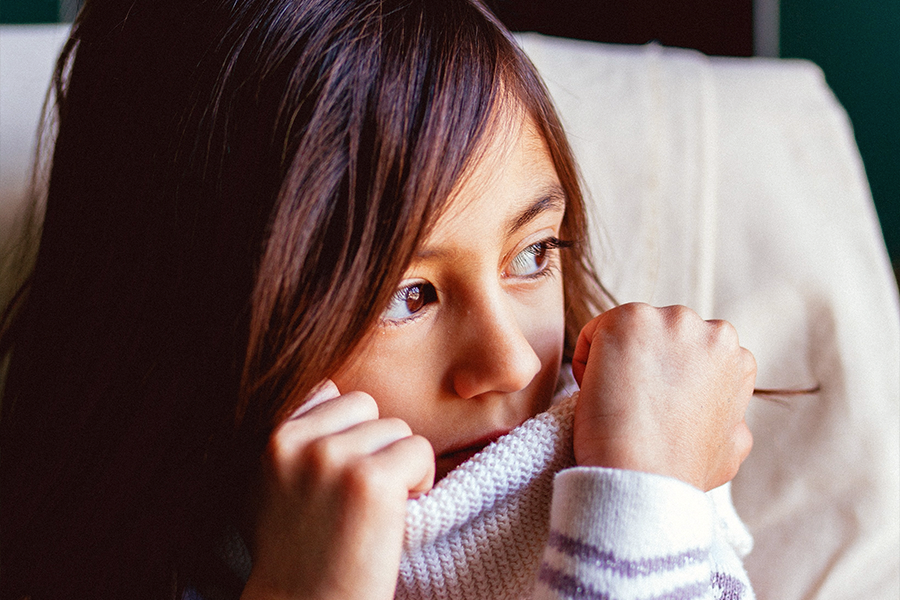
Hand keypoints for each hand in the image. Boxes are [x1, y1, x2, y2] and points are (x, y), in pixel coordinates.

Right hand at [241, 381, 434, 599]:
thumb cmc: (295, 557)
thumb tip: (329, 392)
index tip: (343, 473)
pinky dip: (420, 481)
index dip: (346, 429)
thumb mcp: (270, 486)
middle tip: (362, 494)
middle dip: (374, 444)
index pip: (327, 391)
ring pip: (395, 428)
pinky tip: (396, 515)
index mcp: (271, 438)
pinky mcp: (371, 480)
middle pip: (365, 405)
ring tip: (375, 510)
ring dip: (397, 465)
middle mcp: (298, 442)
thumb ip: (294, 440)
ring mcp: (333, 457)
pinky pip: (419, 450)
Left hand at [571, 303, 754, 490]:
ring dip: (617, 360)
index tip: (655, 410)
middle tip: (632, 405)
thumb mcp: (732, 446)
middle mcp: (711, 330)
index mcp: (737, 357)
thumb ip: (733, 418)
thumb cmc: (681, 471)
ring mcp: (670, 320)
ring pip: (630, 332)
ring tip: (617, 402)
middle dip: (645, 364)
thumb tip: (730, 417)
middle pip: (661, 336)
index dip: (668, 384)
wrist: (644, 475)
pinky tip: (597, 393)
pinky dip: (588, 362)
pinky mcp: (629, 319)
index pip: (692, 353)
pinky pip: (595, 333)